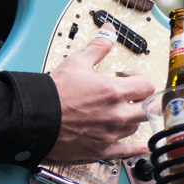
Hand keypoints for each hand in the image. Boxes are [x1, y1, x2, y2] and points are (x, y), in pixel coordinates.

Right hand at [45, 31, 157, 162]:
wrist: (35, 118)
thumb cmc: (54, 93)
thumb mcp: (76, 63)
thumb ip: (98, 48)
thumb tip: (109, 31)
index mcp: (114, 91)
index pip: (147, 86)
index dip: (141, 80)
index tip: (132, 80)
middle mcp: (116, 114)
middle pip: (147, 109)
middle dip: (141, 101)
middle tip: (131, 98)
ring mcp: (110, 134)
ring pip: (135, 127)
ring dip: (132, 120)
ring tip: (121, 114)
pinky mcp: (101, 150)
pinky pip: (127, 152)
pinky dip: (136, 149)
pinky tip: (141, 146)